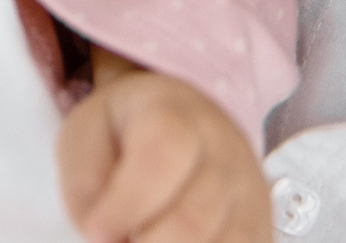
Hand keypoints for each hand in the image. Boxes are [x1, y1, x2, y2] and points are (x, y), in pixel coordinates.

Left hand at [58, 51, 270, 242]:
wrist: (179, 121)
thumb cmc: (125, 132)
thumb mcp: (86, 135)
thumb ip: (84, 182)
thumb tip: (101, 233)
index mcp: (173, 114)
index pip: (161, 157)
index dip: (126, 204)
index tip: (96, 229)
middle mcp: (224, 149)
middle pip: (192, 220)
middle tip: (122, 240)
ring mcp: (250, 190)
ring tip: (144, 238)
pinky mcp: (261, 227)